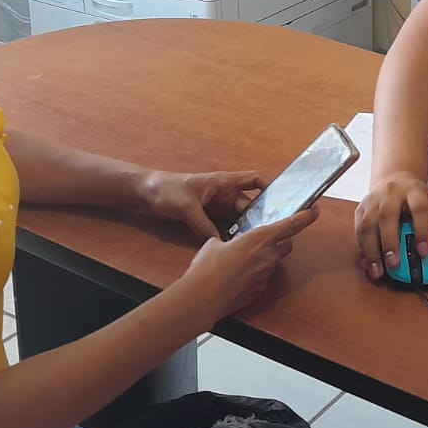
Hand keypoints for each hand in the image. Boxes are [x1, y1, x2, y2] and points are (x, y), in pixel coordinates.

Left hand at [139, 170, 266, 240]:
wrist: (146, 193)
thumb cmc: (167, 191)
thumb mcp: (187, 208)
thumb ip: (203, 225)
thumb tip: (219, 243)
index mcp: (223, 183)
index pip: (254, 180)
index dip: (269, 188)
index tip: (282, 202)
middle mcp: (224, 194)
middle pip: (249, 205)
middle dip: (259, 217)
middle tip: (269, 235)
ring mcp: (216, 207)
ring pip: (238, 218)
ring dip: (245, 229)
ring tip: (257, 244)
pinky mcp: (207, 218)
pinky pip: (225, 227)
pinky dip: (231, 235)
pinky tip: (236, 247)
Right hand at [173, 208, 318, 322]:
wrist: (203, 299)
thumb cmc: (207, 269)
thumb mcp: (214, 244)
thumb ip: (226, 241)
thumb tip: (224, 244)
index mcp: (259, 239)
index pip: (291, 225)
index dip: (305, 216)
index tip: (314, 211)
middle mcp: (267, 257)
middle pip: (286, 245)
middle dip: (281, 240)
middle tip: (266, 238)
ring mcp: (265, 276)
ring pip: (273, 262)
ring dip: (265, 258)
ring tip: (242, 259)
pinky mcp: (259, 291)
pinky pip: (262, 277)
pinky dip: (255, 274)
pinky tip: (237, 276)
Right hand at [354, 172, 427, 282]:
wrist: (394, 179)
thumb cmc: (416, 199)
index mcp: (414, 191)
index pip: (419, 209)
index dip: (422, 231)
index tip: (423, 252)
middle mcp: (391, 193)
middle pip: (387, 215)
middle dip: (389, 242)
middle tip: (394, 265)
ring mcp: (373, 200)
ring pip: (367, 225)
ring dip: (371, 250)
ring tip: (378, 271)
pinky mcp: (360, 210)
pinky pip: (358, 231)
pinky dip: (362, 250)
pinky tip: (368, 264)